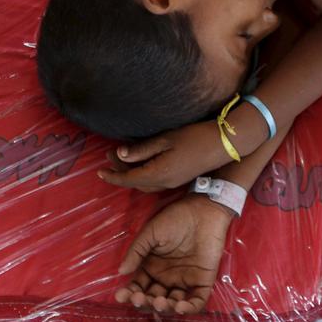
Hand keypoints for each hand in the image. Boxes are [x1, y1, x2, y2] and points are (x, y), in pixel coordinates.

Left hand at [99, 120, 245, 191]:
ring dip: (131, 175)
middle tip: (109, 157)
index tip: (99, 172)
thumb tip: (120, 155)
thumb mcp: (165, 140)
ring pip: (145, 184)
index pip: (129, 179)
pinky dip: (143, 175)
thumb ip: (142, 150)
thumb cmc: (193, 137)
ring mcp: (173, 183)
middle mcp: (164, 182)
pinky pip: (155, 182)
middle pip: (136, 183)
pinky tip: (140, 164)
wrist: (222, 144)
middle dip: (120, 173)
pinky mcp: (179, 179)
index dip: (113, 176)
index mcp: (159, 173)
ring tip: (120, 159)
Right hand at [114, 196, 232, 314]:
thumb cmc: (175, 219)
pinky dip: (188, 308)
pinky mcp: (203, 281)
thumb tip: (121, 272)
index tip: (121, 295)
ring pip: (172, 304)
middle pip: (153, 298)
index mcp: (153, 267)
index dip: (130, 293)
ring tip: (159, 302)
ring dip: (164, 307)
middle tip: (139, 299)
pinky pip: (196, 302)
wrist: (202, 210)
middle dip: (145, 302)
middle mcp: (167, 277)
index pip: (139, 287)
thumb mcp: (150, 233)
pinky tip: (178, 307)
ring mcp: (185, 280)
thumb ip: (136, 252)